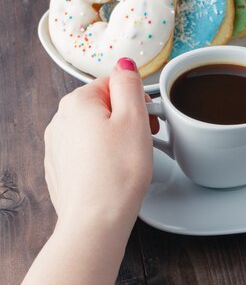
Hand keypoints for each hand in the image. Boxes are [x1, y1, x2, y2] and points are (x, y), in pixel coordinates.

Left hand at [44, 58, 157, 228]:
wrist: (96, 221)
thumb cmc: (117, 173)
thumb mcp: (134, 118)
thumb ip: (130, 83)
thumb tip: (124, 63)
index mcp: (77, 102)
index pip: (114, 84)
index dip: (138, 101)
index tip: (149, 120)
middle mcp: (60, 121)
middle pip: (104, 106)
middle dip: (128, 119)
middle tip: (145, 140)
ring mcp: (57, 147)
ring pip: (95, 130)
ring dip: (116, 138)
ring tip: (131, 159)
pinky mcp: (60, 169)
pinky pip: (87, 152)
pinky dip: (103, 157)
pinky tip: (115, 172)